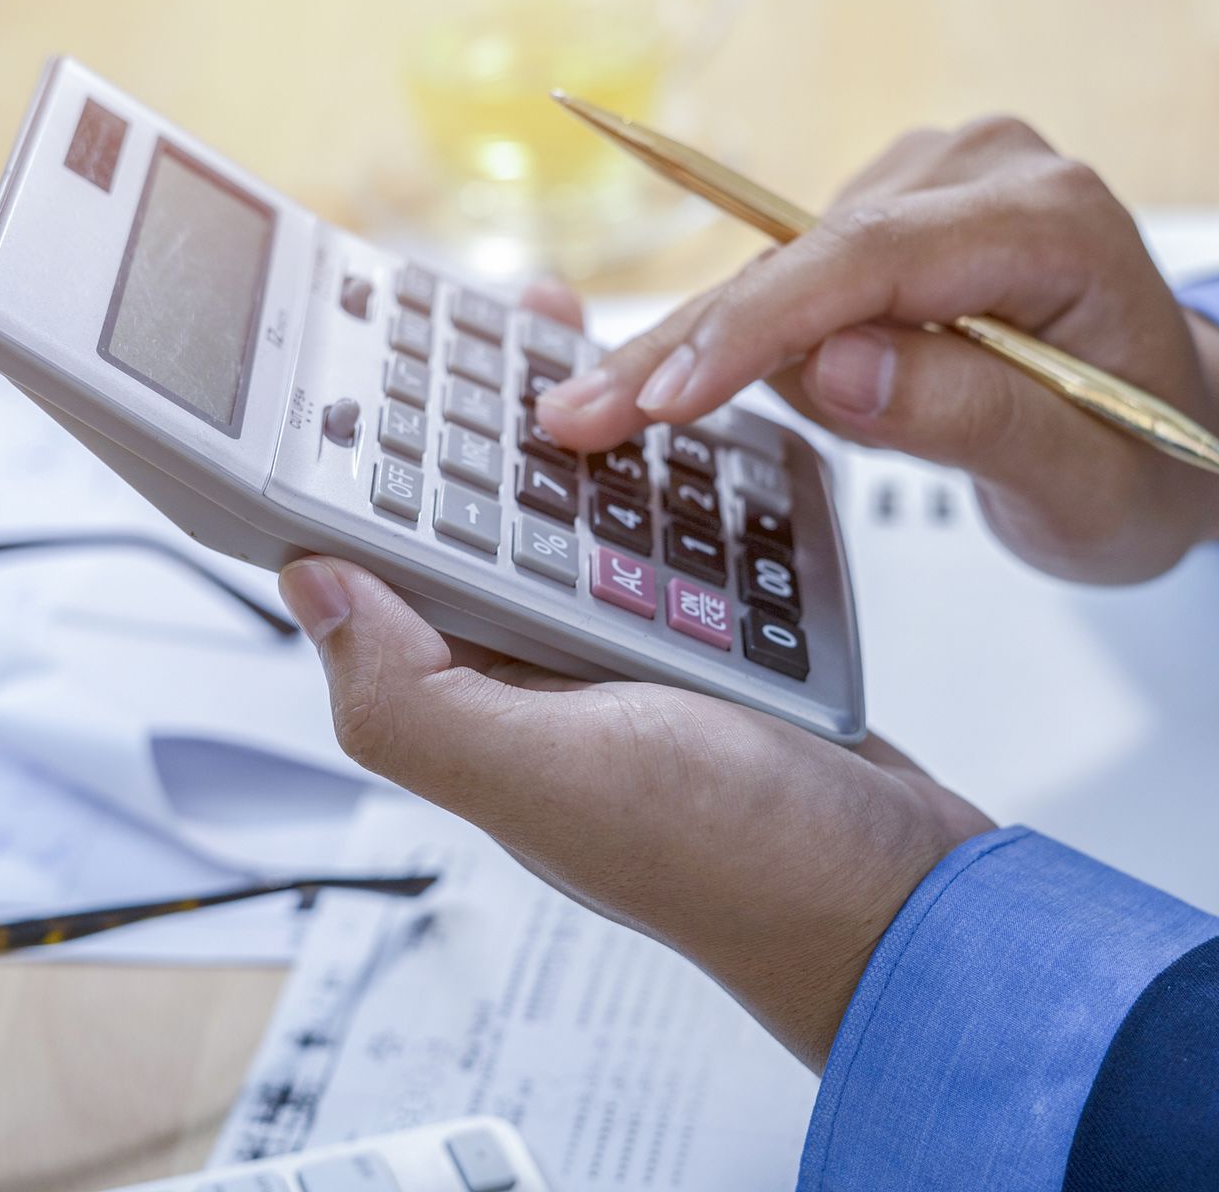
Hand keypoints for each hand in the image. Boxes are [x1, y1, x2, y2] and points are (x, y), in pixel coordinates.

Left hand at [279, 280, 990, 1068]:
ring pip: (581, 520)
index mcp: (478, 706)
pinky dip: (672, 474)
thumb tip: (311, 585)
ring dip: (577, 431)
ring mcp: (628, 664)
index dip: (372, 461)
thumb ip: (412, 695)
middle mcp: (540, 684)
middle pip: (482, 525)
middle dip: (477, 420)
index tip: (379, 356)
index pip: (390, 567)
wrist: (906, 901)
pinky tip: (687, 422)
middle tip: (492, 316)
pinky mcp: (710, 648)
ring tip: (575, 338)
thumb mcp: (549, 777)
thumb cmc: (740, 863)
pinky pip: (671, 539)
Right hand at [535, 117, 1218, 583]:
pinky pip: (786, 278)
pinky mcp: (890, 218)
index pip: (873, 259)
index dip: (756, 326)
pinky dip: (729, 343)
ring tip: (608, 417)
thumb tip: (833, 369)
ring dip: (699, 352)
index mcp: (1051, 220)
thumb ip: (972, 419)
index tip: (663, 395)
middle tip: (575, 416)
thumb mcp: (1085, 482)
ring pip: (775, 269)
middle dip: (688, 347)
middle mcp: (982, 175)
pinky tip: (682, 389)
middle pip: (801, 257)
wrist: (1177, 431)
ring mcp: (930, 188)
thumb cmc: (1146, 464)